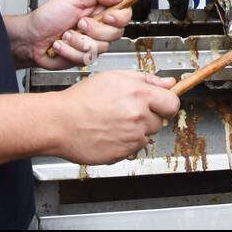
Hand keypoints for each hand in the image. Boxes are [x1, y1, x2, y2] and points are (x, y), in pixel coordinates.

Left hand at [25, 0, 133, 68]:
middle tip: (78, 23)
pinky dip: (68, 50)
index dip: (119, 18)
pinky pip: (84, 57)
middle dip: (93, 29)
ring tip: (65, 34)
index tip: (107, 16)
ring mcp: (92, 44)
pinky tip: (60, 45)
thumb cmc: (48, 16)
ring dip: (77, 40)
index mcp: (100, 11)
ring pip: (99, 47)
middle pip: (115, 33)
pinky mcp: (83, 58)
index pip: (124, 15)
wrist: (31, 37)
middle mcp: (99, 29)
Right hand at [52, 71, 180, 165]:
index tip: (160, 104)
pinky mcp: (121, 154)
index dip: (166, 103)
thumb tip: (170, 82)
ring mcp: (130, 138)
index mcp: (140, 95)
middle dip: (148, 117)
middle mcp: (138, 117)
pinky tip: (109, 133)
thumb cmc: (82, 98)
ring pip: (146, 136)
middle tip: (126, 111)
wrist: (58, 122)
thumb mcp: (115, 77)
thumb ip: (147, 79)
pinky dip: (124, 143)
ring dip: (136, 131)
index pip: (173, 103)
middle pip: (159, 121)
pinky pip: (132, 149)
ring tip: (113, 122)